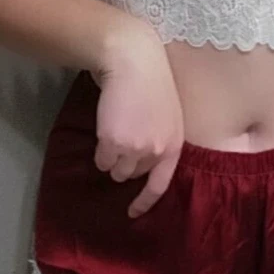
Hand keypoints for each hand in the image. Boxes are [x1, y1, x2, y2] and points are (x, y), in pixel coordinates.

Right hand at [90, 26, 184, 218]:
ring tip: (114, 129)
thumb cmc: (151, 82)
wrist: (134, 61)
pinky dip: (99, 150)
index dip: (144, 201)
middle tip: (123, 137)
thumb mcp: (167, 115)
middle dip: (125, 162)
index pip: (160, 185)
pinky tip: (105, 126)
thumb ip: (159, 140)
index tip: (132, 212)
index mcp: (173, 144)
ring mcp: (134, 149)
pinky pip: (101, 160)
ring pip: (114, 170)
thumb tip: (142, 162)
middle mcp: (156, 152)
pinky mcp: (113, 143)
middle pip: (132, 175)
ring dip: (111, 157)